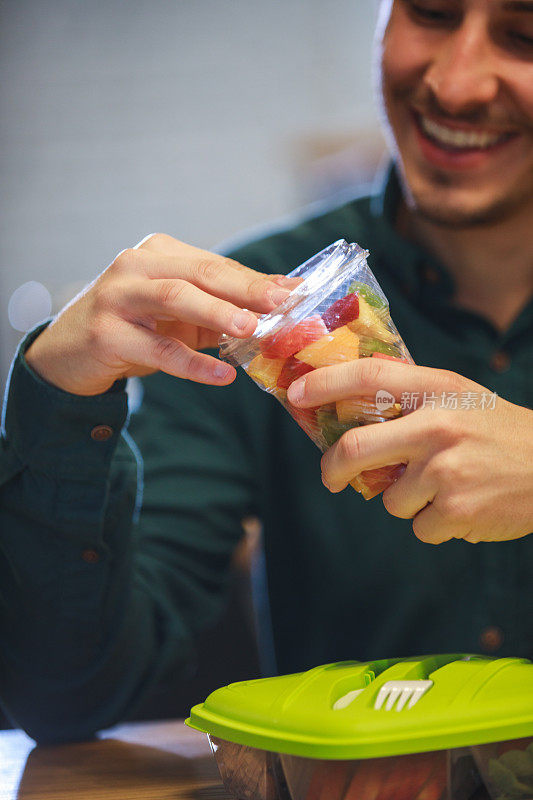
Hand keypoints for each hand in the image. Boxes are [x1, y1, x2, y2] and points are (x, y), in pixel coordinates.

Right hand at [25, 233, 290, 394]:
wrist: (69, 355)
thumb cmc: (134, 330)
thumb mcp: (180, 315)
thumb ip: (222, 307)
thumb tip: (281, 305)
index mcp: (159, 254)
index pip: (216, 265)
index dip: (257, 280)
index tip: (297, 292)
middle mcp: (136, 266)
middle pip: (200, 273)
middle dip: (245, 289)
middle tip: (283, 303)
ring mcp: (117, 297)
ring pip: (174, 297)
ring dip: (217, 312)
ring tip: (251, 329)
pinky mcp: (105, 334)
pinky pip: (156, 349)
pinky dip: (192, 363)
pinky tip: (222, 376)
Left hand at [287, 358, 532, 543]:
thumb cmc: (498, 430)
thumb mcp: (459, 396)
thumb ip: (412, 395)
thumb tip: (350, 401)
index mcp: (437, 389)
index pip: (367, 375)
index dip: (325, 383)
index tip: (296, 395)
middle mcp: (437, 425)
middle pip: (356, 448)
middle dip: (333, 468)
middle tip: (331, 477)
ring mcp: (446, 469)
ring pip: (389, 499)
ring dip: (407, 500)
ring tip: (446, 486)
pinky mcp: (455, 511)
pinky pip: (417, 525)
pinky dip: (433, 523)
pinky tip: (462, 505)